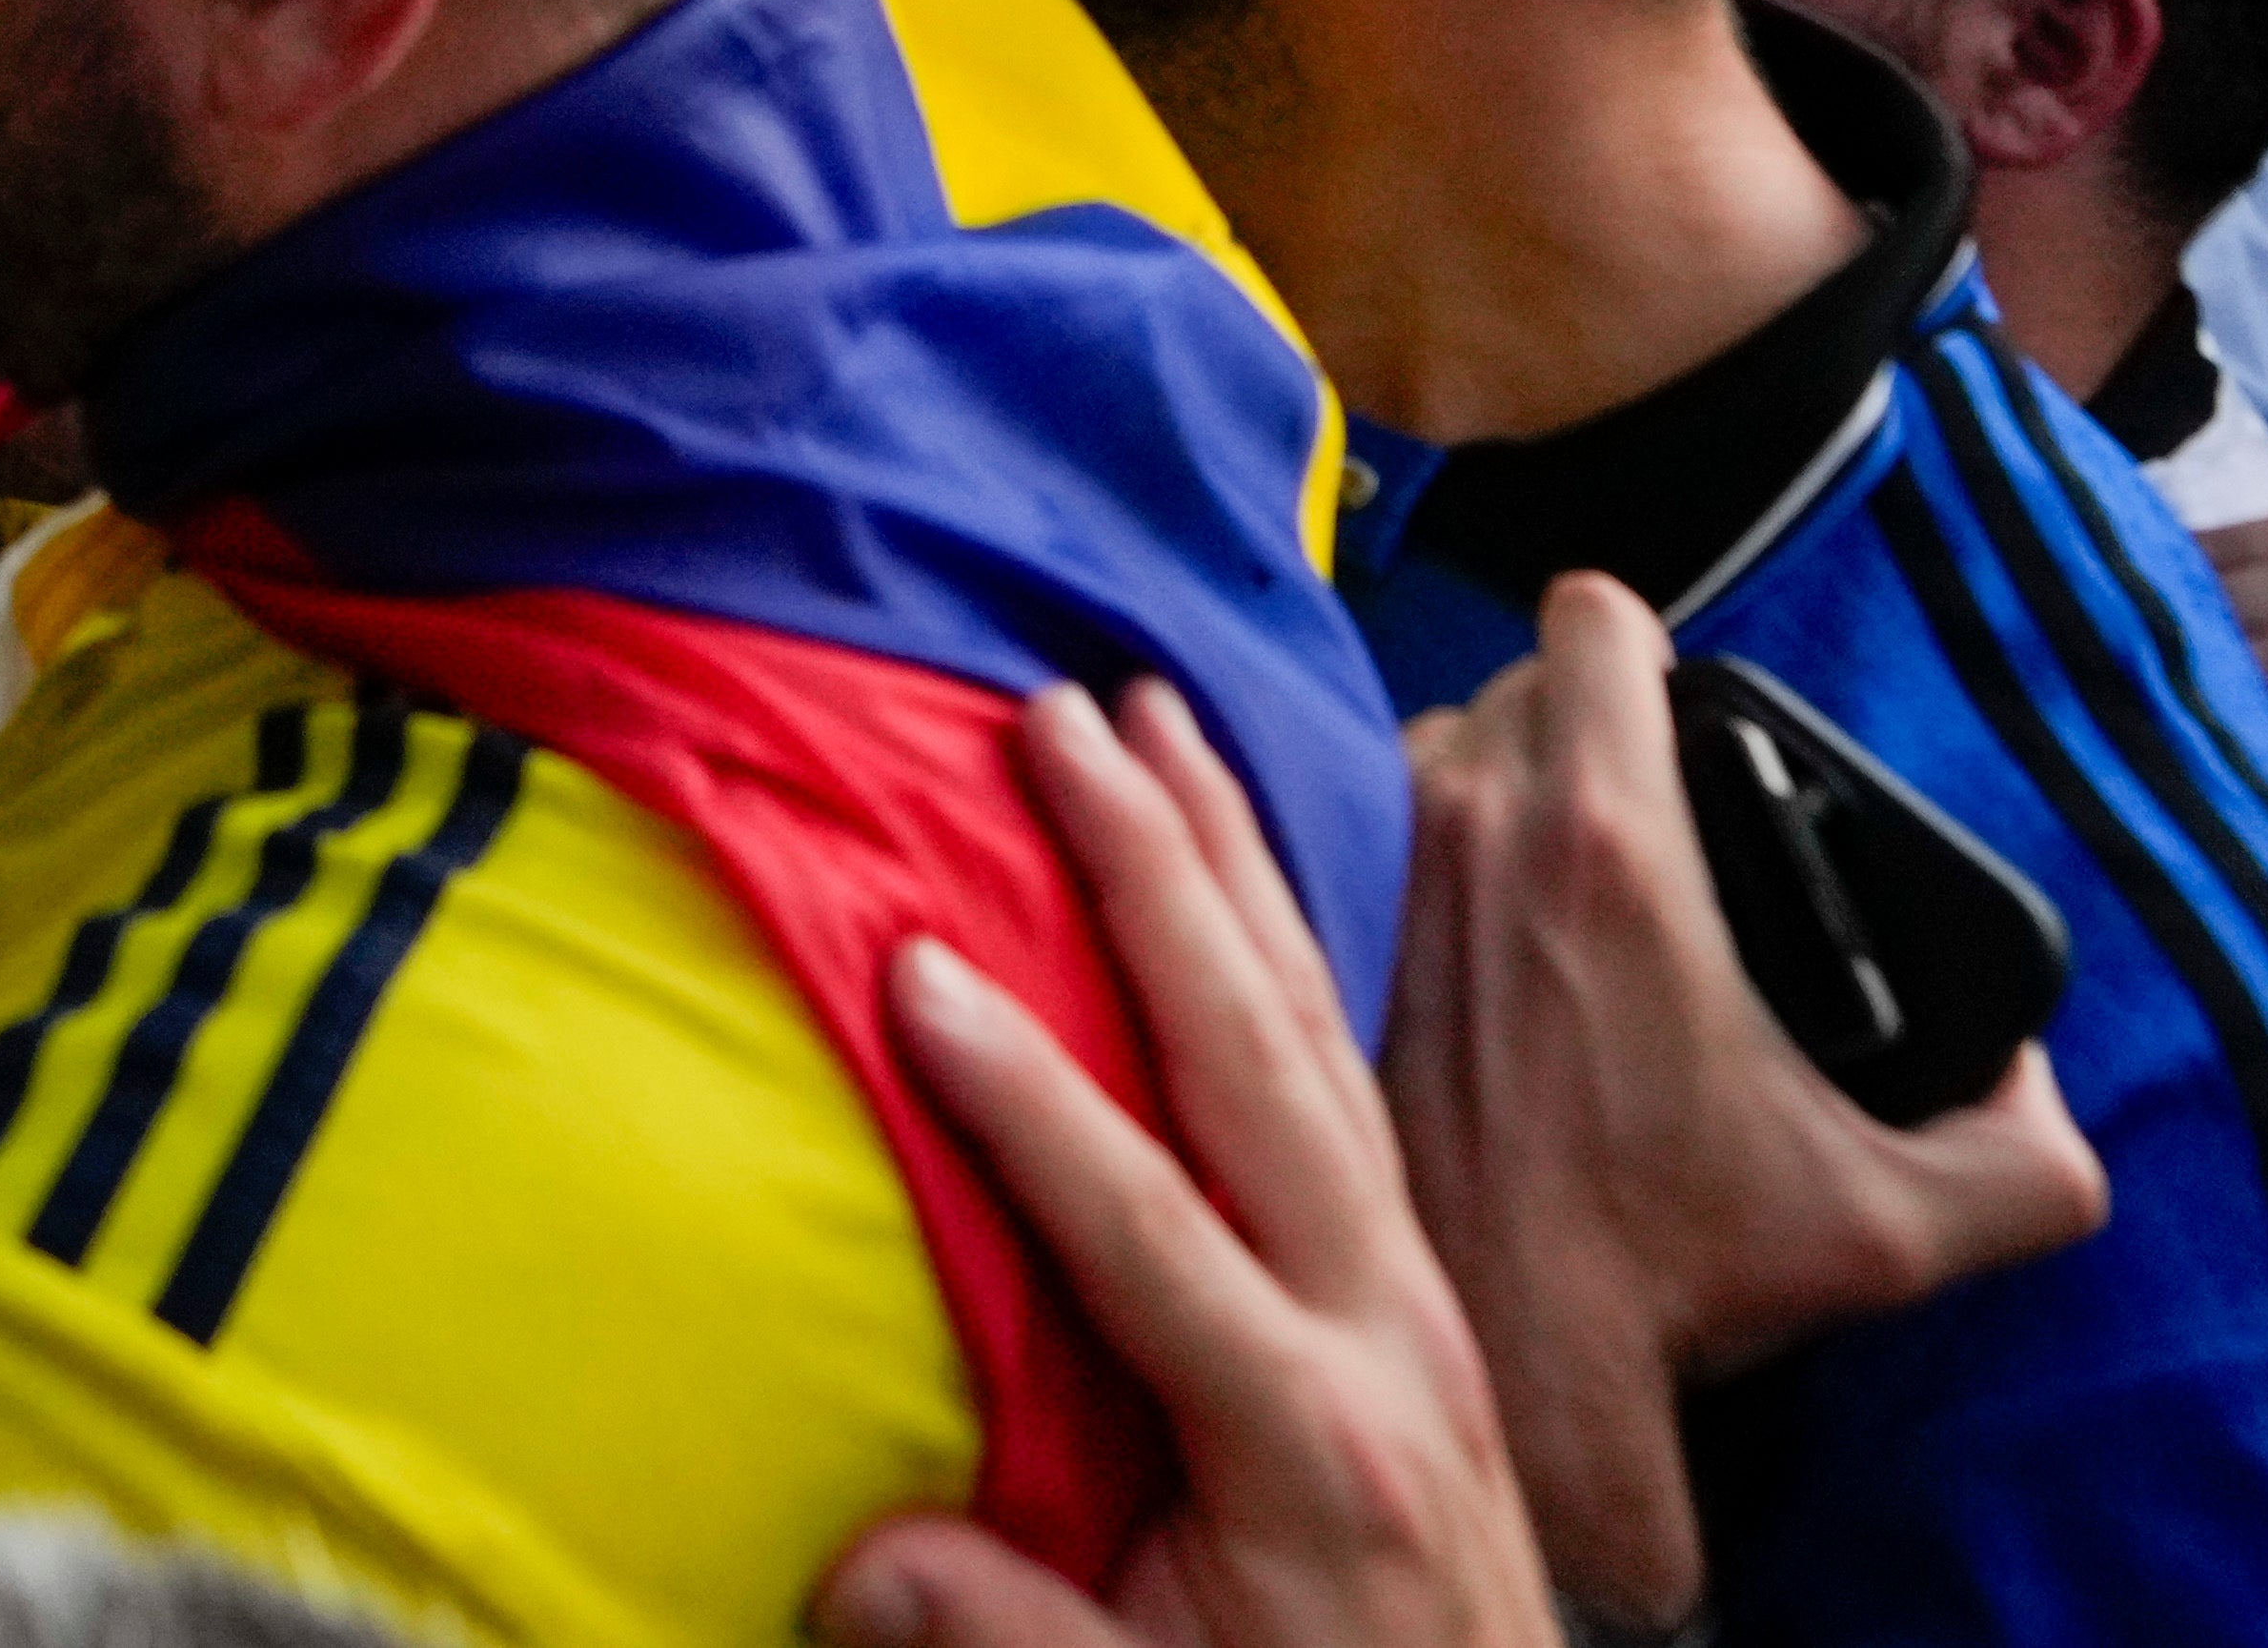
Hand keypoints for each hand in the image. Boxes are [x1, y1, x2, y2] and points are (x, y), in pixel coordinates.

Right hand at [814, 681, 1554, 1647]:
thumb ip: (1012, 1638)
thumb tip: (857, 1562)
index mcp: (1312, 1437)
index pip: (1149, 1229)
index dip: (1029, 1101)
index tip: (916, 966)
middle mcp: (1380, 1324)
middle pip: (1263, 1061)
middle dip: (1161, 875)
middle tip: (1066, 719)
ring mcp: (1411, 1285)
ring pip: (1316, 1030)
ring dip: (1229, 861)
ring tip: (1151, 713)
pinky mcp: (1411, 1270)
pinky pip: (1344, 1066)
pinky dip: (1282, 940)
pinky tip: (1231, 860)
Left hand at [1382, 575, 2107, 1625]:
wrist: (1500, 1356)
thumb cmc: (1677, 1279)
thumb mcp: (1900, 1227)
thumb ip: (2029, 1155)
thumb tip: (2030, 1076)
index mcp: (1608, 842)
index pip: (1595, 615)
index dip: (1640, 645)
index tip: (1668, 709)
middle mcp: (1469, 825)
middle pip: (1512, 679)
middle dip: (1570, 726)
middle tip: (1621, 814)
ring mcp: (1371, 872)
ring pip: (1423, 749)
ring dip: (1474, 788)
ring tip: (1527, 876)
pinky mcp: (1310, 937)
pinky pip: (1340, 829)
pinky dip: (1389, 857)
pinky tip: (1434, 928)